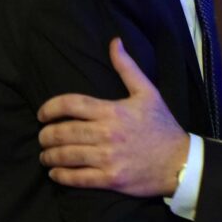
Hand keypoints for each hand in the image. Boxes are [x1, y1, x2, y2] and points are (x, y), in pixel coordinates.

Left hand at [37, 38, 189, 196]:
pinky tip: (55, 172)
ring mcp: (108, 158)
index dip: (50, 108)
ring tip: (45, 155)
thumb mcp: (147, 92)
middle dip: (46, 135)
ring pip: (67, 155)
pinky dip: (62, 175)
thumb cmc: (161, 125)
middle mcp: (107, 133)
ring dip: (49, 155)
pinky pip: (78, 178)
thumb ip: (127, 67)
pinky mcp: (111, 179)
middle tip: (42, 137)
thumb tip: (114, 42)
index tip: (42, 114)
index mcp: (112, 111)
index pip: (71, 104)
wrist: (180, 161)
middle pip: (63, 131)